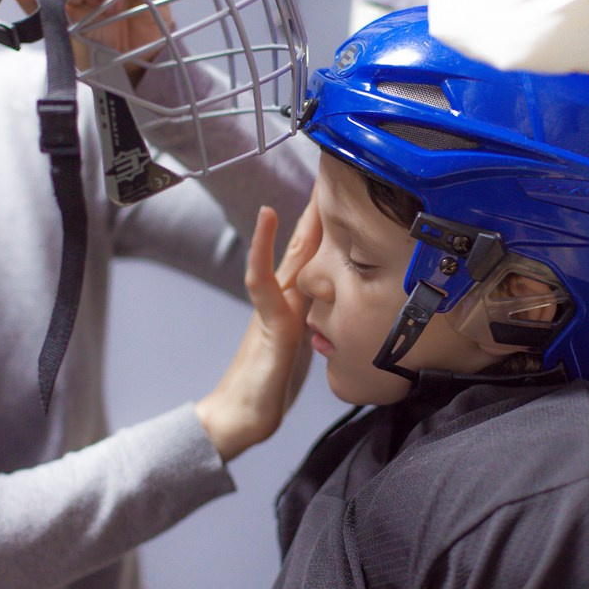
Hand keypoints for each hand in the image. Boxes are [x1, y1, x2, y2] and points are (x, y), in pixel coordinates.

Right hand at [195, 196, 321, 461]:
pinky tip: (266, 220)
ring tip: (315, 187)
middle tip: (336, 173)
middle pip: (305, 244)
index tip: (345, 194)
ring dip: (302, 218)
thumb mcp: (305, 346)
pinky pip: (262, 280)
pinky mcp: (270, 323)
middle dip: (321, 210)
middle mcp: (285, 296)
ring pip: (292, 254)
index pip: (314, 255)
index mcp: (296, 301)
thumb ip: (316, 323)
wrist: (243, 415)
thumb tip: (337, 311)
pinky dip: (261, 248)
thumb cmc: (272, 383)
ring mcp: (275, 306)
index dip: (328, 224)